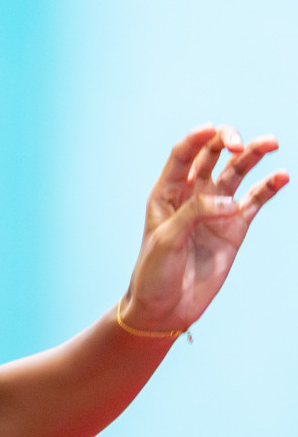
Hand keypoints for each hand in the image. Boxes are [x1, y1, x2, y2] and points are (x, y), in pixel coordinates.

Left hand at [123, 124, 287, 332]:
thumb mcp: (167, 239)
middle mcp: (192, 196)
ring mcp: (216, 210)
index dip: (197, 139)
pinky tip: (281, 176)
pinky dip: (268, 187)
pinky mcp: (235, 227)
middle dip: (226, 142)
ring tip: (271, 143)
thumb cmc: (154, 272)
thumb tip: (229, 203)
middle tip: (241, 144)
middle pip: (212, 157)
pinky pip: (255, 200)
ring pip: (236, 174)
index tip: (212, 129)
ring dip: (252, 157)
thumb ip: (195, 214)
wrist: (166, 307)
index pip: (182, 156)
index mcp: (166, 193)